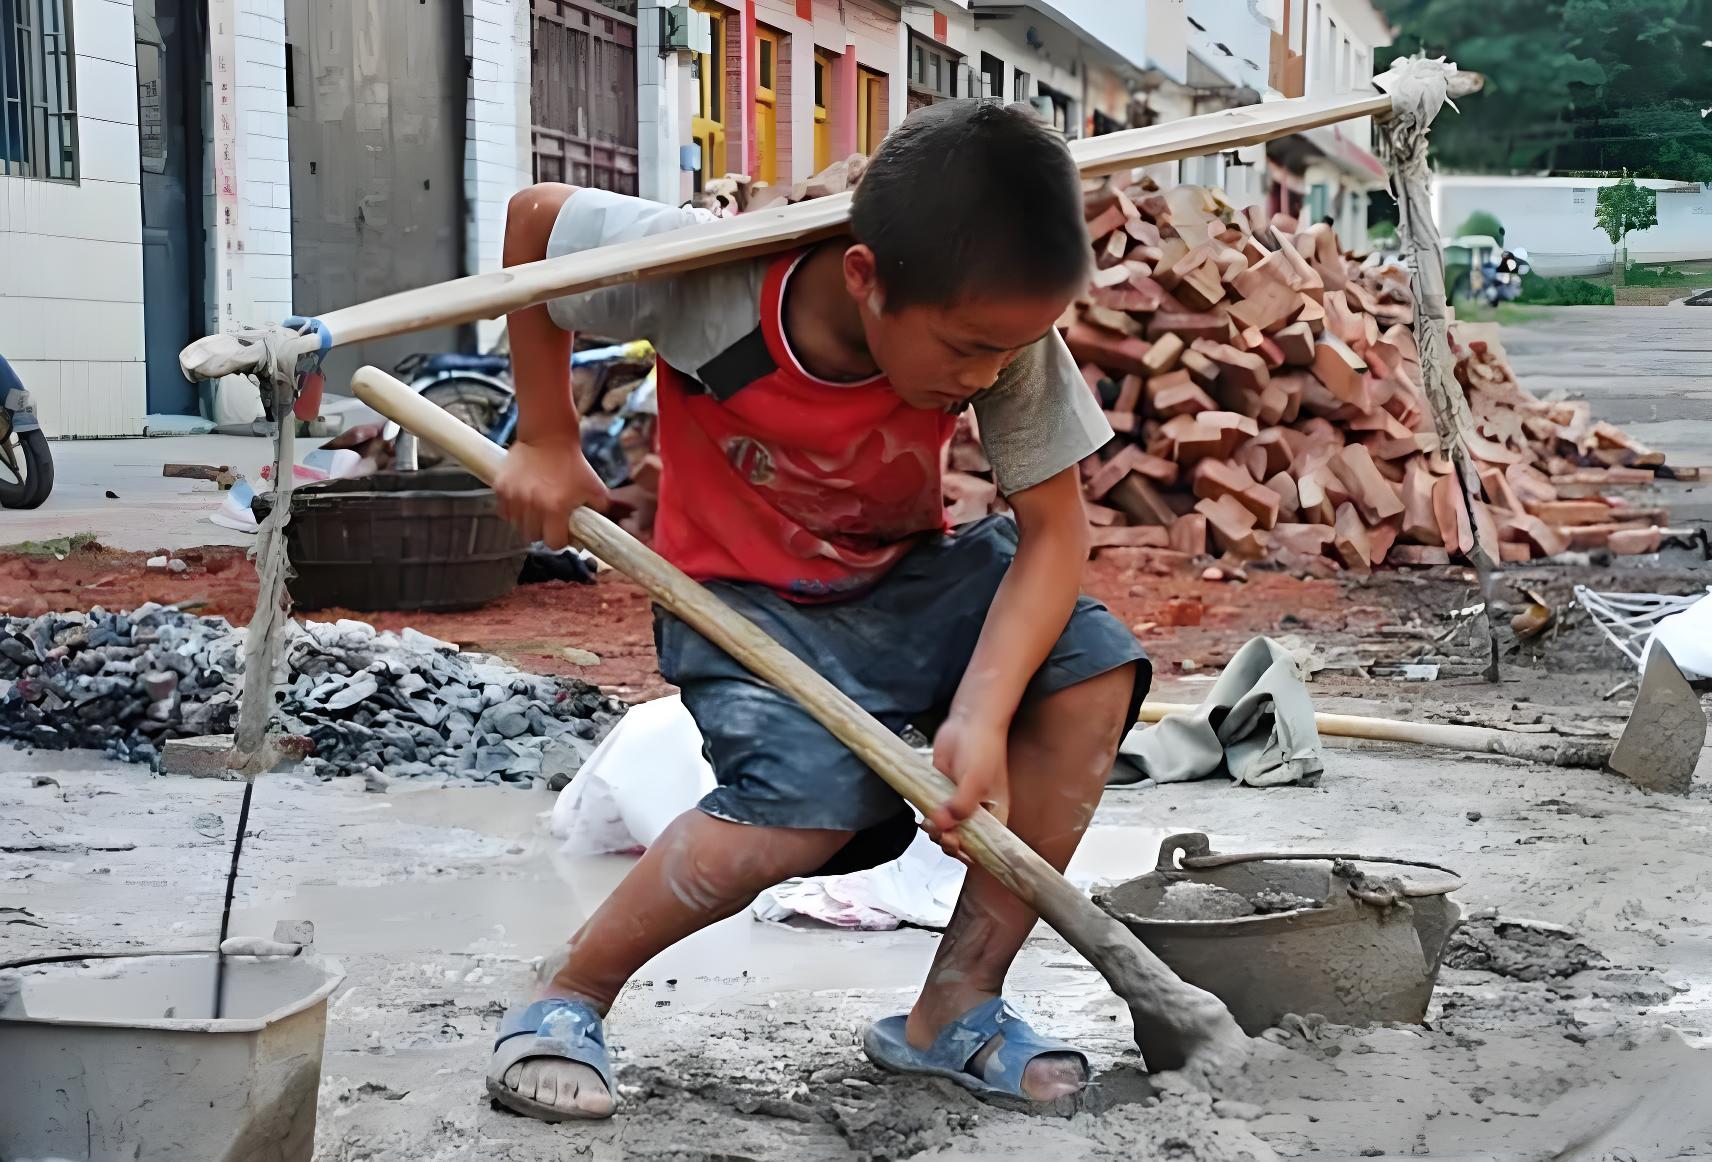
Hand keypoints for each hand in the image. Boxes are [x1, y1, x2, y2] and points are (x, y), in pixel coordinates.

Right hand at [493, 436, 607, 549]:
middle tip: (550, 521)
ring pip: (517, 526)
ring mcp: (514, 497)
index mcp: (555, 508)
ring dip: (527, 522)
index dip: (560, 541)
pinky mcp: (501, 488)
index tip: (563, 533)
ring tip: (537, 510)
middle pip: (533, 537)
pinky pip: (504, 511)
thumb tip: (596, 530)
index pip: (553, 544)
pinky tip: (524, 502)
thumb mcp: (595, 487)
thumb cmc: (573, 463)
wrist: (548, 436)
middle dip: (543, 532)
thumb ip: (599, 511)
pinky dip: (514, 511)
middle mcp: (532, 505)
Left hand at [925, 712, 1009, 860]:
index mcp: (994, 815)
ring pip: (945, 829)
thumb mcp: (976, 780)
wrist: (969, 721)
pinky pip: (933, 813)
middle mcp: (977, 813)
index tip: (956, 844)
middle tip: (941, 833)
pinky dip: (927, 819)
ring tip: (930, 822)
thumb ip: (961, 805)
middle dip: (949, 842)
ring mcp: (957, 803)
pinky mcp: (941, 792)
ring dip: (935, 832)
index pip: (985, 845)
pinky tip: (921, 817)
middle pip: (963, 841)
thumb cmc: (983, 748)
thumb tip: (941, 825)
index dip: (970, 852)